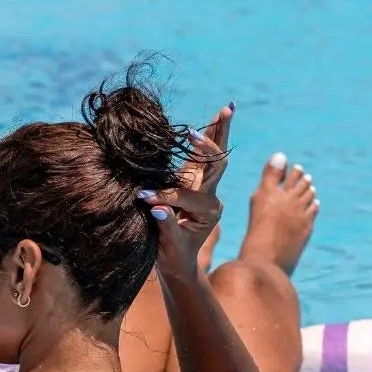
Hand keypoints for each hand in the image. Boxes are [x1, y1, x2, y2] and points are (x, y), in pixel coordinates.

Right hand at [140, 102, 231, 280]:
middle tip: (217, 118)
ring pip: (214, 155)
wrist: (180, 263)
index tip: (142, 199)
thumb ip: (166, 226)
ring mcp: (205, 188)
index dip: (166, 196)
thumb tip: (156, 206)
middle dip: (214, 142)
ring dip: (219, 131)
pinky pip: (202, 156)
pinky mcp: (195, 182)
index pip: (186, 195)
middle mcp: (211, 197)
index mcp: (207, 212)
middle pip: (217, 163)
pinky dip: (207, 137)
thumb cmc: (173, 257)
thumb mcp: (169, 246)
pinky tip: (214, 119)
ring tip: (228, 108)